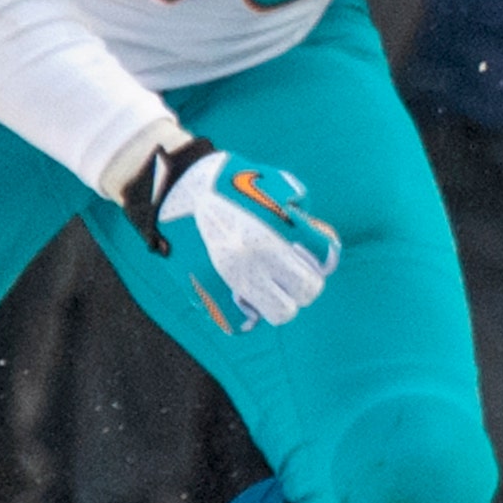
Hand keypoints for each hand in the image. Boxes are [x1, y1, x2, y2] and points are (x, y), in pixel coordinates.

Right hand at [120, 137, 340, 333]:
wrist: (176, 187)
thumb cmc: (229, 180)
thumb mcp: (275, 181)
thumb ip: (301, 209)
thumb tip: (318, 238)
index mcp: (279, 226)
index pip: (326, 257)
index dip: (324, 256)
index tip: (315, 256)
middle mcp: (260, 255)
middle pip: (308, 290)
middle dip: (305, 282)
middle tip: (293, 274)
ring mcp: (235, 276)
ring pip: (281, 313)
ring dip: (281, 301)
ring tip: (270, 287)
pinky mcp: (210, 288)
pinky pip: (241, 322)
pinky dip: (247, 315)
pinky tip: (245, 300)